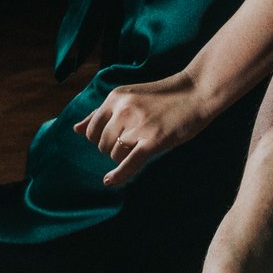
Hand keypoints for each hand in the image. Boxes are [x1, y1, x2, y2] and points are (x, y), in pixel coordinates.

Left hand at [75, 72, 219, 186]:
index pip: (91, 130)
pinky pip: (129, 163)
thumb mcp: (129, 96)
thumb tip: (75, 129)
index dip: (100, 139)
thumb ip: (102, 112)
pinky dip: (118, 175)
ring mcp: (138, 125)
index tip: (115, 139)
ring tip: (140, 146)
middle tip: (133, 142)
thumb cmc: (164, 96)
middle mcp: (123, 110)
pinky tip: (110, 181)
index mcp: (115, 97)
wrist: (197, 91)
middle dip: (113, 149)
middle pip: (102, 144)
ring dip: (123, 157)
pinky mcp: (153, 140)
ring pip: (114, 154)